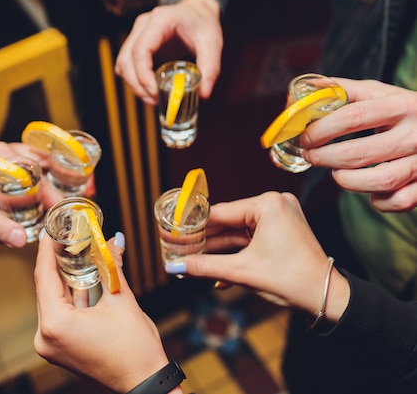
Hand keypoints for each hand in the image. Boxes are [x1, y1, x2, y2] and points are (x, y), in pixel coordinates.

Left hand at [0, 141, 65, 247]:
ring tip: (64, 220)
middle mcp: (12, 157)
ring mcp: (8, 167)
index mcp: (7, 157)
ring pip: (40, 182)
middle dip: (63, 195)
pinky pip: (27, 188)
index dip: (61, 194)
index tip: (74, 213)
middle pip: (48, 176)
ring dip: (51, 198)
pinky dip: (37, 201)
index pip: (45, 174)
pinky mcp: (2, 178)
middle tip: (74, 219)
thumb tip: (21, 240)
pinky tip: (40, 218)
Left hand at [34, 232, 176, 392]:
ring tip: (74, 251)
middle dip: (57, 261)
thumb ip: (111, 265)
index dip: (47, 249)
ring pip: (54, 301)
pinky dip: (71, 297)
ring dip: (65, 278)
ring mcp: (51, 345)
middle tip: (64, 236)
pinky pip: (60, 314)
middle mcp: (45, 337)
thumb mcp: (121, 299)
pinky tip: (80, 277)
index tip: (49, 229)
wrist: (145, 384)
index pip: (44, 276)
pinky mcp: (60, 348)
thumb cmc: (135, 350)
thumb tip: (112, 240)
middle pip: (47, 288)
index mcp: (55, 324)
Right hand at [114, 0, 222, 104]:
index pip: (141, 49)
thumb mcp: (213, 43)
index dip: (143, 74)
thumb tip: (204, 94)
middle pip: (126, 59)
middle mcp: (143, 25)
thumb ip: (210, 68)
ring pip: (122, 64)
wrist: (196, 13)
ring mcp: (136, 34)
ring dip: (134, 85)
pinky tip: (150, 90)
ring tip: (153, 98)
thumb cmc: (203, 24)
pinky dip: (134, 81)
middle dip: (138, 85)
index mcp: (161, 20)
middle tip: (155, 100)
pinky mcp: (135, 45)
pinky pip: (126, 66)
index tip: (155, 92)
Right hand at [169, 192, 349, 322]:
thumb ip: (205, 266)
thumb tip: (176, 266)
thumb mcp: (242, 271)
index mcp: (268, 204)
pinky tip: (215, 266)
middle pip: (228, 221)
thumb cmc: (292, 279)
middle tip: (181, 248)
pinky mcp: (282, 230)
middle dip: (206, 239)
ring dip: (218, 248)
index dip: (194, 226)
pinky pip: (250, 238)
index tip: (175, 233)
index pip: (220, 212)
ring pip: (238, 231)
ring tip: (194, 259)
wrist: (326, 297)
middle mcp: (275, 204)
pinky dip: (235, 251)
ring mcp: (280, 216)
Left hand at [301, 78, 416, 211]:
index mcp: (401, 105)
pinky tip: (369, 190)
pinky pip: (399, 200)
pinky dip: (379, 201)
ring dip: (347, 180)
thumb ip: (344, 91)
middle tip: (311, 156)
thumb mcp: (380, 93)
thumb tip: (303, 93)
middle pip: (358, 153)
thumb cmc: (404, 112)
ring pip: (379, 180)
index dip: (321, 130)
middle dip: (324, 157)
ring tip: (336, 173)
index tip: (305, 137)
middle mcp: (416, 133)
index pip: (352, 117)